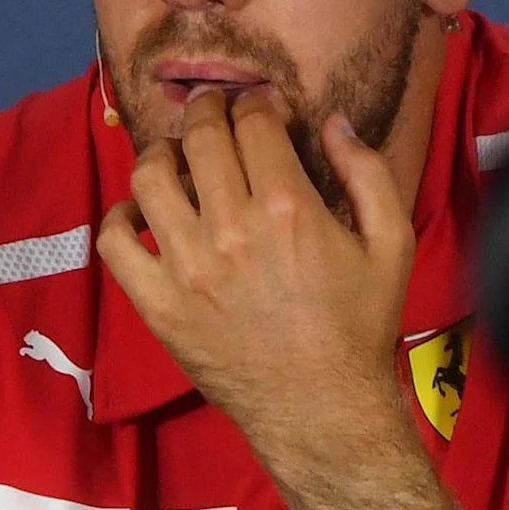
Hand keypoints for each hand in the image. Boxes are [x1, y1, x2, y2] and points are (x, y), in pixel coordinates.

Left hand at [99, 88, 413, 460]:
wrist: (321, 406)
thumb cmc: (361, 325)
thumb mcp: (393, 244)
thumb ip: (369, 173)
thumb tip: (334, 123)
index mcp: (289, 207)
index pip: (253, 124)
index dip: (255, 103)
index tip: (260, 108)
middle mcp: (230, 228)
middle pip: (199, 138)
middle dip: (207, 110)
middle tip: (214, 111)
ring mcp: (186, 266)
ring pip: (149, 177)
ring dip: (162, 152)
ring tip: (176, 155)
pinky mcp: (157, 303)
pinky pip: (115, 241)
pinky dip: (121, 215)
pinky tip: (143, 212)